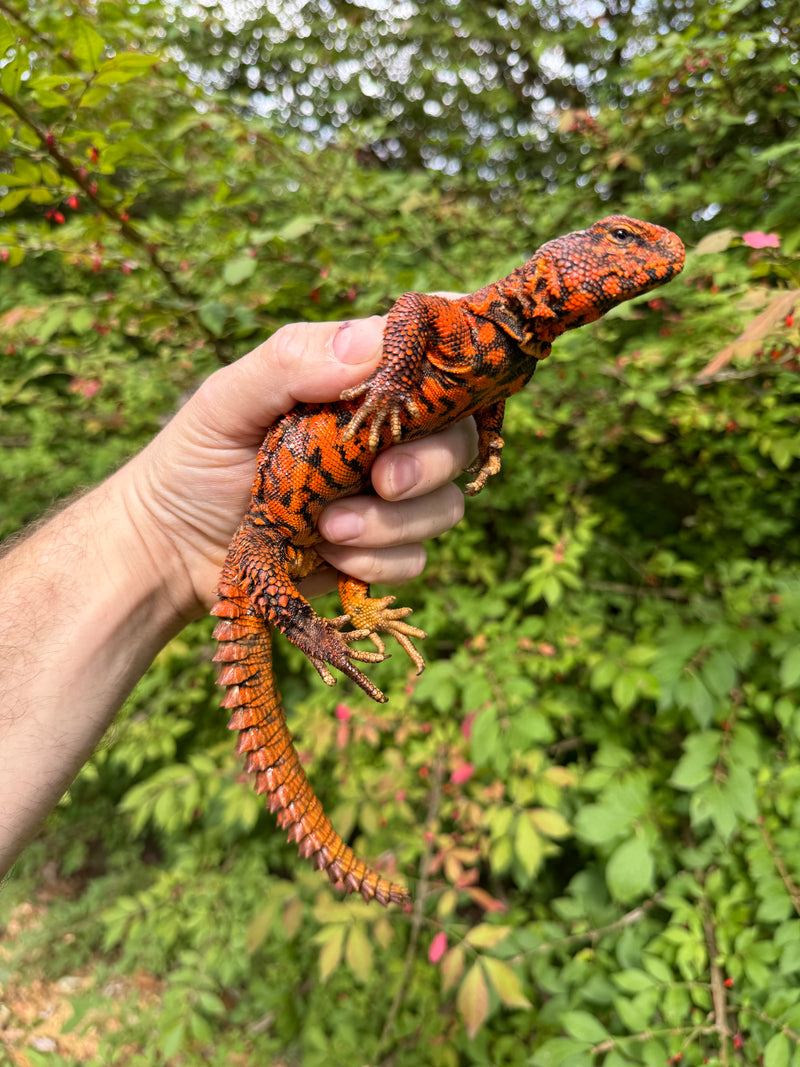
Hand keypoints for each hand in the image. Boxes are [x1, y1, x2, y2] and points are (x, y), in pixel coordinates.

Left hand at [125, 316, 475, 618]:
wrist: (170, 550)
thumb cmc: (194, 460)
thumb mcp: (228, 399)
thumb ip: (292, 361)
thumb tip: (374, 343)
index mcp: (355, 383)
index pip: (430, 354)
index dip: (461, 356)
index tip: (452, 375)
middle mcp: (382, 436)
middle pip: (457, 437)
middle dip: (430, 463)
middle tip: (382, 479)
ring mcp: (384, 497)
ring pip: (444, 504)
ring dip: (393, 522)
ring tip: (327, 527)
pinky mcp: (377, 551)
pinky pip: (415, 558)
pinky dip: (378, 560)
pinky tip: (327, 552)